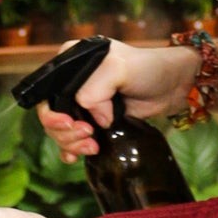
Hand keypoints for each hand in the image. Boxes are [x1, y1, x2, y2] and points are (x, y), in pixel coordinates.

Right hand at [39, 38, 198, 162]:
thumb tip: (91, 118)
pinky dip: (71, 149)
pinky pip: (71, 139)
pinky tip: (78, 156)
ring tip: (92, 147)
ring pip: (60, 130)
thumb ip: (96, 88)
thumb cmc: (147, 68)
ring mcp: (81, 103)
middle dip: (64, 132)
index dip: (52, 112)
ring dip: (71, 143)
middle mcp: (71, 82)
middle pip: (50, 114)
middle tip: (88, 135)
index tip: (71, 123)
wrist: (171, 86)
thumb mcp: (119, 68)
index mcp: (70, 61)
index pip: (47, 91)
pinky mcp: (93, 120)